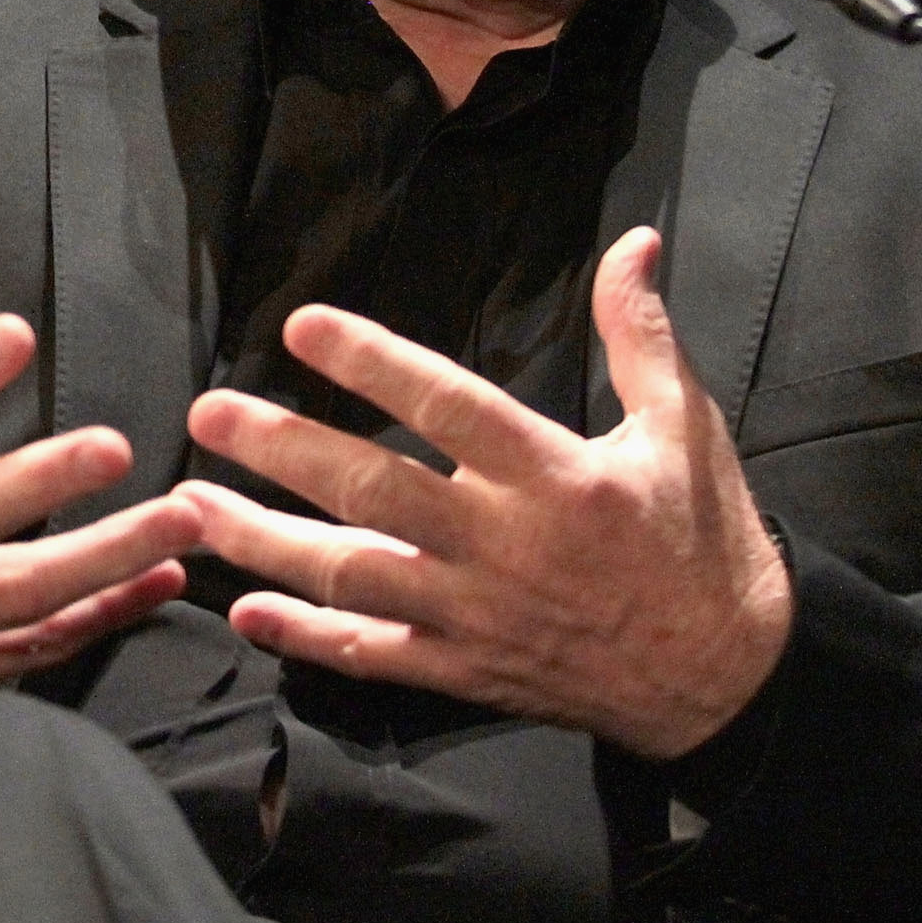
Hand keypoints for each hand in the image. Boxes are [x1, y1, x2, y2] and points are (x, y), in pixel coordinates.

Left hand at [178, 225, 790, 759]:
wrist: (730, 681)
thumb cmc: (704, 540)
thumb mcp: (687, 427)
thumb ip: (641, 335)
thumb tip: (634, 242)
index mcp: (556, 475)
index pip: (449, 406)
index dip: (374, 365)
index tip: (303, 325)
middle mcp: (504, 545)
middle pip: (375, 492)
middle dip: (283, 450)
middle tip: (208, 413)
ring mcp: (477, 615)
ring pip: (353, 577)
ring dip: (264, 543)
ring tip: (191, 507)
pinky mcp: (467, 671)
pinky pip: (374, 656)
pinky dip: (306, 638)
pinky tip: (244, 609)